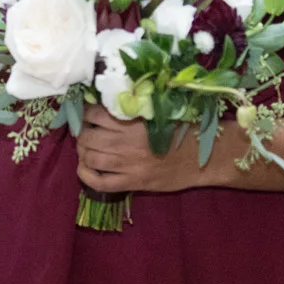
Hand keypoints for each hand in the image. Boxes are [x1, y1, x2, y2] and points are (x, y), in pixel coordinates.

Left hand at [75, 105, 203, 193]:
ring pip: (89, 158)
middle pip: (87, 137)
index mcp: (131, 120)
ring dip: (83, 152)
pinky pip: (99, 182)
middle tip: (85, 132)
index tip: (86, 113)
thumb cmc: (182, 130)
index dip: (85, 113)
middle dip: (81, 133)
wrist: (202, 158)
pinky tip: (85, 168)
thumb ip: (133, 107)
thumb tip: (107, 100)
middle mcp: (125, 141)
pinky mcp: (132, 182)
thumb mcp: (158, 111)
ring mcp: (127, 164)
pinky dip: (86, 175)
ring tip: (86, 148)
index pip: (93, 113)